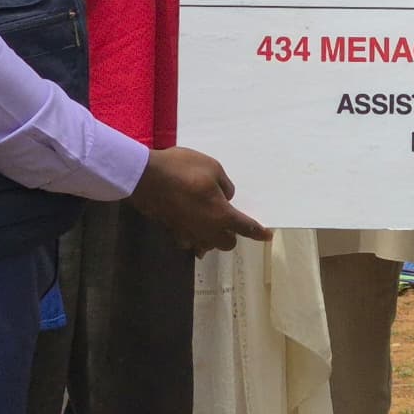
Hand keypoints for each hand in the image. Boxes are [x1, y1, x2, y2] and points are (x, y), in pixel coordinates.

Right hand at [131, 145, 270, 253]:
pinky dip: (194, 236)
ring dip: (212, 238)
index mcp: (222, 215)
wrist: (146, 177)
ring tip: (210, 223)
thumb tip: (226, 197)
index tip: (268, 235)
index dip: (259, 232)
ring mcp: (188, 233)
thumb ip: (225, 185)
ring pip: (207, 245)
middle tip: (229, 220)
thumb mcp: (212, 168)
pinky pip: (189, 241)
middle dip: (232, 235)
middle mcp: (207, 230)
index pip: (246, 227)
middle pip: (227, 243)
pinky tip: (191, 224)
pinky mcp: (173, 231)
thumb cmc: (183, 169)